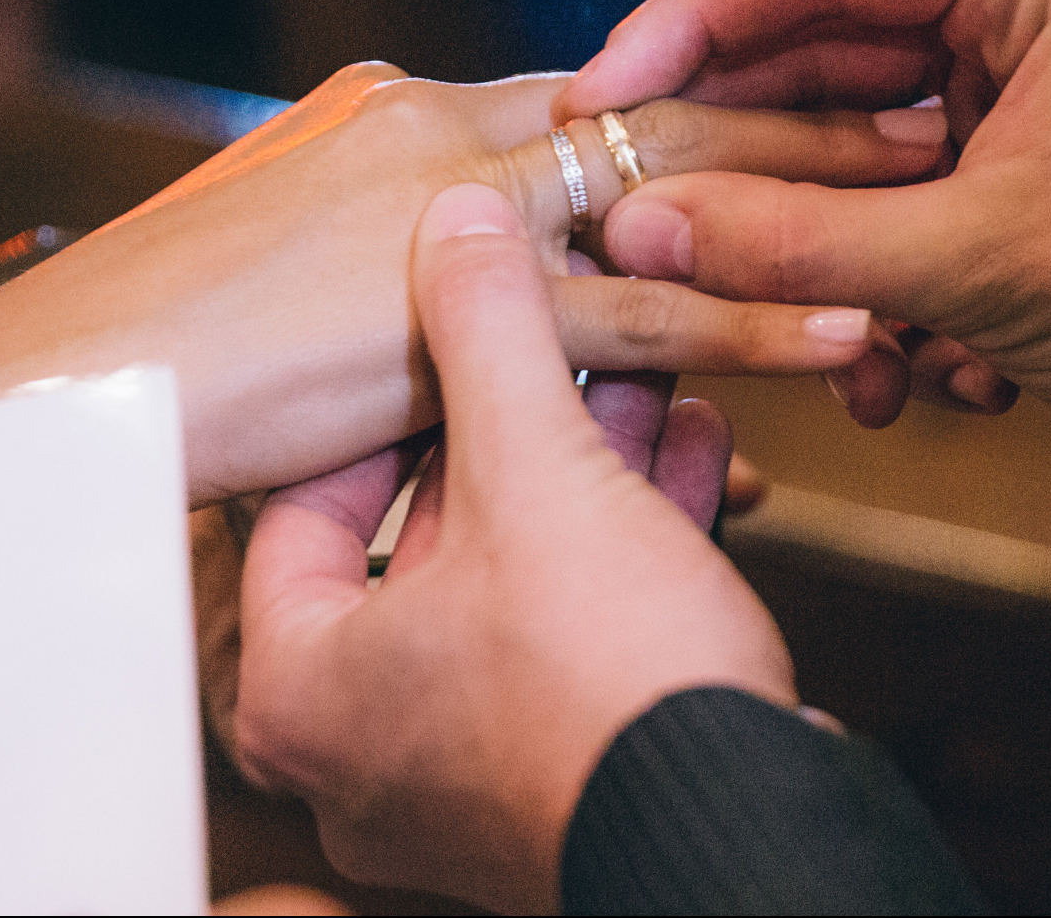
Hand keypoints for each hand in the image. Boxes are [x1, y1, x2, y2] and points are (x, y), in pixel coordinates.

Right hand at [0, 65, 936, 504]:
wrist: (75, 377)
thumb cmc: (172, 330)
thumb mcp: (300, 252)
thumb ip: (406, 239)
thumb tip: (466, 257)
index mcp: (413, 110)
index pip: (602, 75)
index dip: (723, 70)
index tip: (829, 70)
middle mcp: (447, 131)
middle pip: (665, 102)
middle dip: (806, 102)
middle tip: (934, 96)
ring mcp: (457, 218)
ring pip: (677, 195)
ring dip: (815, 193)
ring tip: (938, 187)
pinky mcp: (463, 322)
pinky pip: (647, 322)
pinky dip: (757, 321)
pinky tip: (852, 326)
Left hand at [234, 184, 792, 912]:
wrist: (749, 832)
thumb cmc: (607, 689)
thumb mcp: (537, 472)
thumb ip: (488, 331)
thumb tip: (458, 218)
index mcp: (300, 689)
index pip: (302, 504)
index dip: (383, 399)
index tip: (436, 334)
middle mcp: (359, 750)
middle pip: (421, 539)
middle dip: (513, 425)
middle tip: (558, 342)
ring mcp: (457, 780)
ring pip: (510, 583)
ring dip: (583, 473)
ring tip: (645, 379)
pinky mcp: (555, 784)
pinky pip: (570, 637)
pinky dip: (622, 547)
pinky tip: (688, 451)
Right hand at [561, 0, 1050, 500]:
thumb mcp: (980, 267)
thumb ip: (796, 242)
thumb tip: (639, 228)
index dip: (691, 23)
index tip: (601, 92)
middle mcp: (1021, 18)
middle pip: (817, 67)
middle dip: (749, 171)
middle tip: (642, 220)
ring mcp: (1016, 108)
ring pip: (846, 165)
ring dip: (825, 267)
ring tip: (842, 349)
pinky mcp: (1013, 193)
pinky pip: (892, 227)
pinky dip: (884, 305)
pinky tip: (923, 380)